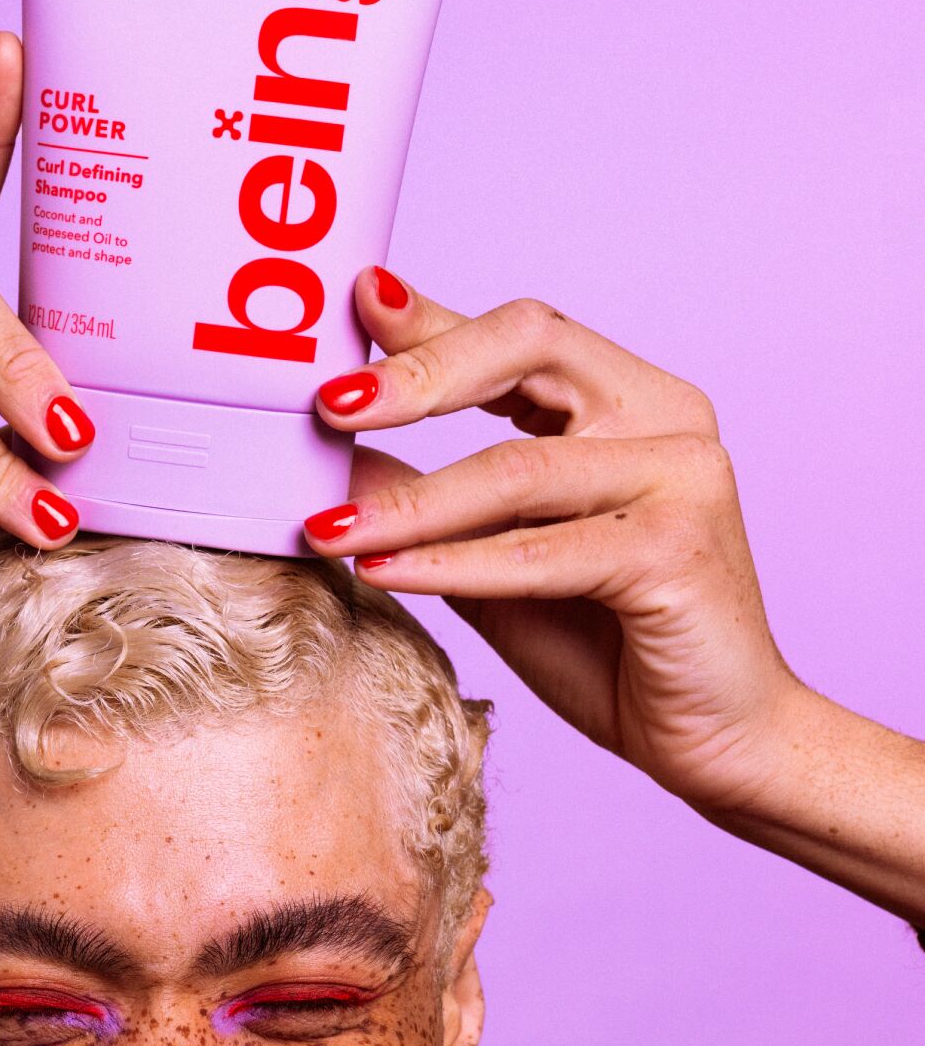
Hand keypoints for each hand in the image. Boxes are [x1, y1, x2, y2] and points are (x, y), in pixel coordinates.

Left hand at [304, 269, 797, 816]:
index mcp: (625, 398)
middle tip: (329, 404)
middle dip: (419, 374)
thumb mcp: (489, 553)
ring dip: (410, 503)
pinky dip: (453, 565)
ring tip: (328, 527)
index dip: (430, 322)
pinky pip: (540, 548)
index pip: (517, 335)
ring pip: (517, 466)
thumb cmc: (607, 643)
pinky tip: (384, 572)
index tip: (355, 303)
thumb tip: (330, 453)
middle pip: (530, 347)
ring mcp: (682, 475)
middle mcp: (663, 415)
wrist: (717, 741)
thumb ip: (425, 496)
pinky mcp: (680, 548)